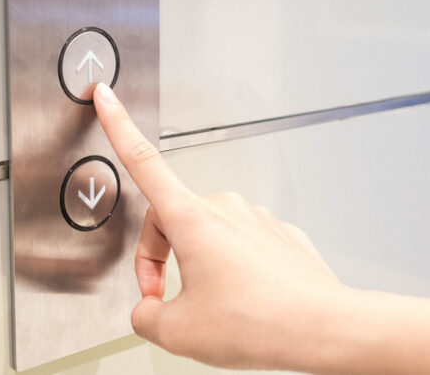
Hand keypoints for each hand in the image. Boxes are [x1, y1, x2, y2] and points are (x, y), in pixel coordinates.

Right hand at [92, 83, 351, 370]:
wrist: (322, 329)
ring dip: (198, 268)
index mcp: (191, 218)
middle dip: (160, 260)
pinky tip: (244, 304)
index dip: (118, 126)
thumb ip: (145, 317)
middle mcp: (225, 209)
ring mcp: (257, 220)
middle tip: (165, 300)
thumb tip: (149, 313)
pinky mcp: (281, 237)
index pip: (142, 160)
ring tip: (213, 311)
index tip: (106, 97)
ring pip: (208, 238)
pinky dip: (233, 275)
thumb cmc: (260, 322)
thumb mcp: (178, 332)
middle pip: (170, 221)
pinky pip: (243, 250)